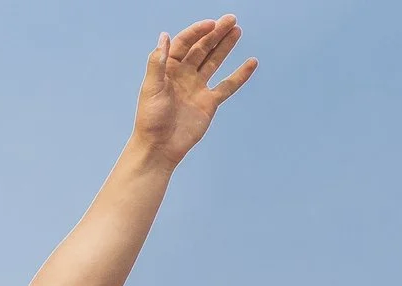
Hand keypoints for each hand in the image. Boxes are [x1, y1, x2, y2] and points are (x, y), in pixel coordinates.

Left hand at [134, 16, 256, 162]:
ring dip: (225, 46)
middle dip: (215, 34)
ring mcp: (197, 88)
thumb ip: (157, 63)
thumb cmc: (150, 120)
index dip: (197, 32)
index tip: (211, 24)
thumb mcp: (151, 88)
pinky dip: (239, 75)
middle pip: (201, 49)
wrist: (159, 148)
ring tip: (237, 30)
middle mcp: (183, 76)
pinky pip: (227, 86)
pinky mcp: (209, 103)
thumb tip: (164, 36)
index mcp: (168, 70)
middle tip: (231, 20)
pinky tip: (251, 62)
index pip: (184, 44)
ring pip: (214, 62)